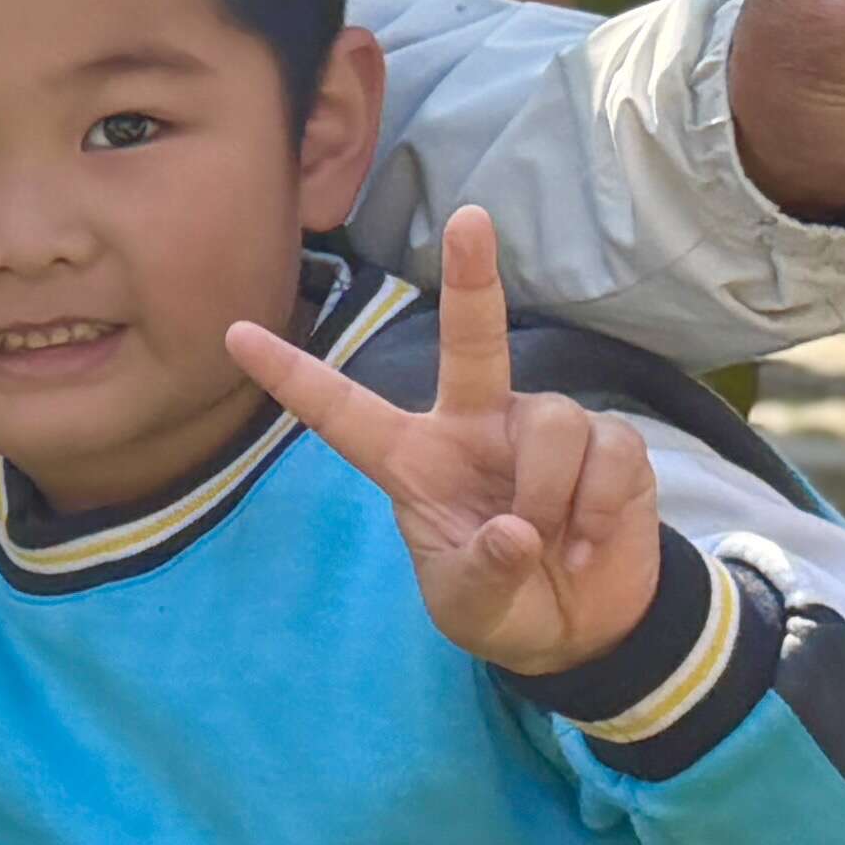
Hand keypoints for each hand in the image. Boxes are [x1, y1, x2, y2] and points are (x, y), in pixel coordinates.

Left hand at [229, 206, 663, 675]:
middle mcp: (477, 424)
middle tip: (471, 218)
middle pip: (472, 340)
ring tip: (552, 545)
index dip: (293, 376)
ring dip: (552, 495)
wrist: (582, 627)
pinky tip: (588, 543)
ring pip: (553, 423)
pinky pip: (607, 453)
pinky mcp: (609, 444)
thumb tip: (517, 532)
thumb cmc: (504, 601)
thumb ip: (482, 572)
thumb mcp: (472, 604)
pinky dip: (598, 507)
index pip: (344, 412)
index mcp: (414, 458)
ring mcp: (543, 427)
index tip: (235, 335)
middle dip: (474, 277)